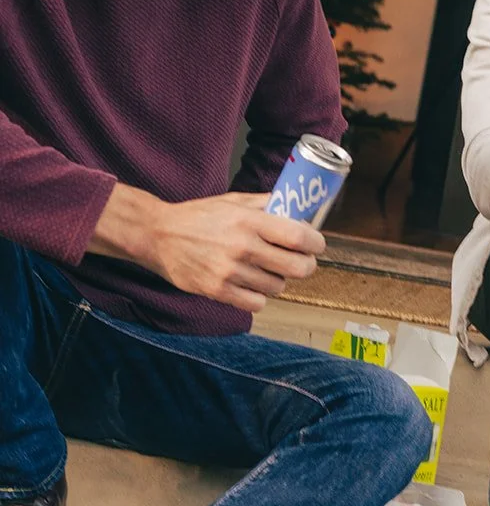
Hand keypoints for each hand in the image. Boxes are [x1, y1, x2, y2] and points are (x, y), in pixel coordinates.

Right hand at [92, 185, 324, 312]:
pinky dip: (259, 296)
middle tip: (300, 261)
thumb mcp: (233, 201)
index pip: (300, 237)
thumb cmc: (199, 216)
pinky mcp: (217, 291)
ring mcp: (230, 272)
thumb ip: (266, 204)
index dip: (316, 243)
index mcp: (250, 221)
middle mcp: (243, 247)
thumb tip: (298, 207)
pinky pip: (257, 303)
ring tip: (266, 270)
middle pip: (298, 267)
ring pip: (278, 287)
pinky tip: (252, 285)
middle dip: (305, 265)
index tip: (316, 244)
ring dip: (278, 280)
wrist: (157, 235)